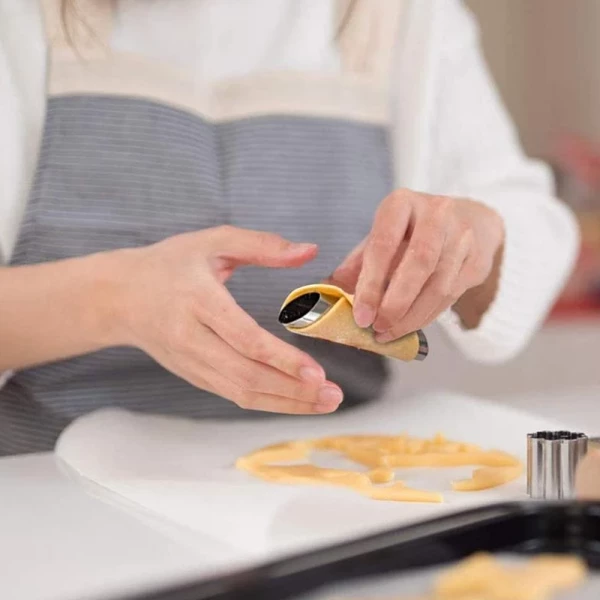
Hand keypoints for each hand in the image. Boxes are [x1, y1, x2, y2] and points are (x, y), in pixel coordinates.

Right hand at [110, 226, 342, 413]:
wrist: (118, 297)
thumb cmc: (168, 264)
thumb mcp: (211, 241)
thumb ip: (261, 245)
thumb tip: (310, 250)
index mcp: (197, 301)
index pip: (244, 338)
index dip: (282, 359)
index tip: (317, 372)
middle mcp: (191, 338)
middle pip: (246, 375)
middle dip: (292, 391)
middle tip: (333, 395)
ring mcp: (190, 363)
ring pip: (241, 392)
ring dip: (285, 402)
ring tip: (324, 403)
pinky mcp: (193, 375)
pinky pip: (232, 394)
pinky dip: (266, 402)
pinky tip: (294, 400)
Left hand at [330, 189, 504, 340]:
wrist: (471, 220)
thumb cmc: (414, 230)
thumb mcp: (383, 234)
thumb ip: (359, 260)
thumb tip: (333, 287)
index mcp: (402, 203)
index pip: (383, 244)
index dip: (370, 283)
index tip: (361, 315)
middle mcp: (437, 213)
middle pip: (418, 263)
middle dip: (395, 303)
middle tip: (377, 328)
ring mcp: (463, 235)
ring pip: (438, 285)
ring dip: (411, 316)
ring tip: (389, 332)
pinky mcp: (478, 259)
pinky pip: (452, 295)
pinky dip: (428, 316)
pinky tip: (411, 325)